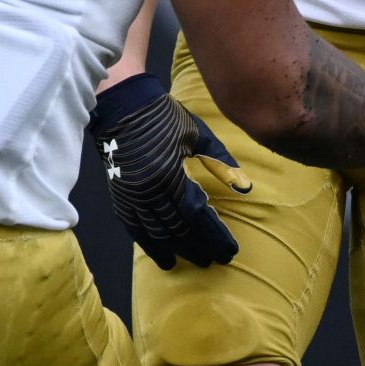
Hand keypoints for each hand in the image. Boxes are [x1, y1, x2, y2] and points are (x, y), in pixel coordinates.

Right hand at [90, 73, 252, 269]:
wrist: (122, 103)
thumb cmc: (163, 115)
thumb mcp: (197, 134)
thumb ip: (220, 161)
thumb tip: (245, 186)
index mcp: (170, 174)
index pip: (197, 215)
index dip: (214, 235)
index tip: (229, 251)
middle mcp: (149, 190)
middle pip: (178, 228)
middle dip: (199, 246)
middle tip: (217, 261)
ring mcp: (131, 195)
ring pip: (156, 233)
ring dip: (177, 250)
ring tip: (195, 262)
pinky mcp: (119, 195)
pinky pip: (135, 227)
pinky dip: (150, 244)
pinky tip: (163, 256)